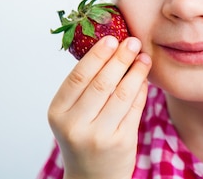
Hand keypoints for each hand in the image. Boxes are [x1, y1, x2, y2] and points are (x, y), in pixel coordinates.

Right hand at [47, 36, 151, 178]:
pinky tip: (144, 78)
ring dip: (136, 71)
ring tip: (143, 57)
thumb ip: (85, 86)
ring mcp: (99, 136)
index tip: (111, 38)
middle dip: (120, 58)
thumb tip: (111, 47)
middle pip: (102, 83)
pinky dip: (141, 90)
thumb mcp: (72, 114)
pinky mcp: (121, 143)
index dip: (97, 55)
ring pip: (122, 94)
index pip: (78, 76)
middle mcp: (75, 126)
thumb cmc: (83, 137)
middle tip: (132, 41)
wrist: (92, 178)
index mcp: (58, 113)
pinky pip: (135, 108)